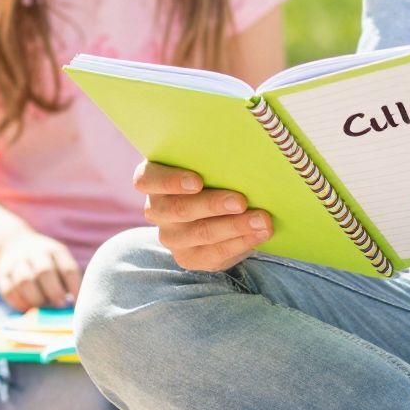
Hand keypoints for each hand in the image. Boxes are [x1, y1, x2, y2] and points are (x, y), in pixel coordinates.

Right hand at [0, 233, 83, 310]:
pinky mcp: (2, 275)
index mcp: (55, 251)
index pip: (68, 269)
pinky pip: (9, 291)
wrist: (13, 244)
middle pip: (44, 272)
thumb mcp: (59, 261)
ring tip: (43, 309)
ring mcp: (16, 262)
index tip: (79, 305)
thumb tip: (73, 309)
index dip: (75, 289)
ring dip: (36, 299)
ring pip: (25, 281)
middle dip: (54, 292)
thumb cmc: (46, 262)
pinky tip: (28, 309)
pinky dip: (20, 303)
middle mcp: (35, 253)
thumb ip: (66, 281)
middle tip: (59, 306)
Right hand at [133, 160, 269, 272]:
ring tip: (262, 220)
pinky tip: (261, 233)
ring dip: (235, 226)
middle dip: (213, 205)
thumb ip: (212, 158)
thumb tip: (243, 152)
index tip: (197, 181)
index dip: (170, 181)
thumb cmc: (209, 175)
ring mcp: (170, 237)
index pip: (147, 179)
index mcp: (152, 179)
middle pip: (179, 209)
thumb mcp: (205, 163)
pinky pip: (215, 253)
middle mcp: (156, 210)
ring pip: (201, 233)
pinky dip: (242, 242)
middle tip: (241, 201)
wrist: (215, 210)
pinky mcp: (188, 258)